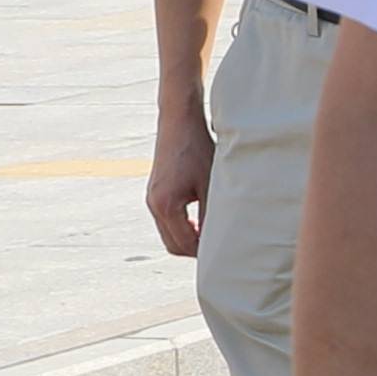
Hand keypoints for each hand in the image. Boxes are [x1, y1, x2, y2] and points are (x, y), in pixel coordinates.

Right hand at [145, 105, 213, 262]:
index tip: (225, 253)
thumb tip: (220, 239)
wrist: (179, 122)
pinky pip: (167, 221)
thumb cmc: (197, 149)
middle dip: (195, 250)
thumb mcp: (211, 183)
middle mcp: (154, 205)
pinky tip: (201, 221)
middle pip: (173, 245)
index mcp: (166, 206)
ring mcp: (151, 199)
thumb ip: (212, 213)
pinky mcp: (155, 193)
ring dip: (189, 239)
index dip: (205, 253)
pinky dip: (182, 227)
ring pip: (169, 234)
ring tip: (213, 236)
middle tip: (220, 249)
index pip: (185, 244)